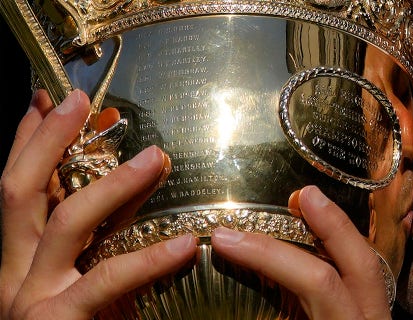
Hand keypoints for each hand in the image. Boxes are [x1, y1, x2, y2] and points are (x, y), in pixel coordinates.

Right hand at [0, 89, 196, 318]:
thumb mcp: (89, 275)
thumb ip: (107, 236)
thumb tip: (137, 188)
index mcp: (22, 261)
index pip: (20, 188)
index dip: (29, 141)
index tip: (48, 100)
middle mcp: (18, 276)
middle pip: (21, 193)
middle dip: (48, 141)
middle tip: (78, 101)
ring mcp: (34, 302)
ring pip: (65, 225)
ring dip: (111, 185)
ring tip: (157, 157)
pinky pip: (108, 282)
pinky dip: (149, 259)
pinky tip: (187, 242)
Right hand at [211, 185, 391, 319]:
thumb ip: (271, 315)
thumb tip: (230, 291)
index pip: (318, 281)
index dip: (269, 255)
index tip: (225, 239)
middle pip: (360, 261)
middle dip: (331, 223)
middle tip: (299, 195)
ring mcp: (380, 319)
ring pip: (370, 265)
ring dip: (339, 231)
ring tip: (311, 204)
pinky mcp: (376, 319)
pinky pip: (365, 278)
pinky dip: (342, 253)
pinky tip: (321, 241)